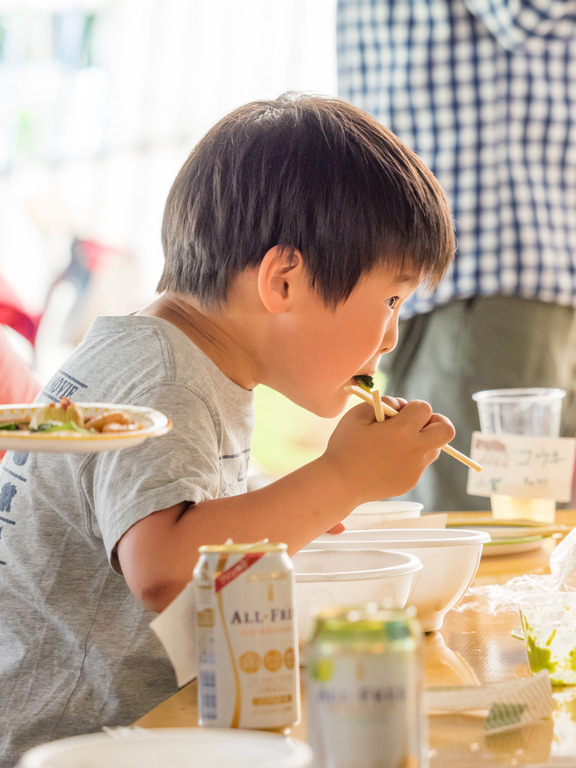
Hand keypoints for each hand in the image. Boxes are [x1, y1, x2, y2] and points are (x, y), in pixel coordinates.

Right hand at [321, 398, 454, 505]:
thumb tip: (399, 405)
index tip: (398, 413)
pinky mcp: (410, 482)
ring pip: (434, 448)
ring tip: (397, 443)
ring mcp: (415, 469)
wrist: (339, 484)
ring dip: (422, 440)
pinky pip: (418, 464)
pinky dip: (409, 458)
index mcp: (402, 431)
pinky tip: (386, 461)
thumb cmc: (345, 447)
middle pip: (446, 430)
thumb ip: (382, 403)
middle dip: (436, 422)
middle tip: (417, 424)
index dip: (413, 407)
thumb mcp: (357, 415)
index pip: (425, 408)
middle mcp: (414, 450)